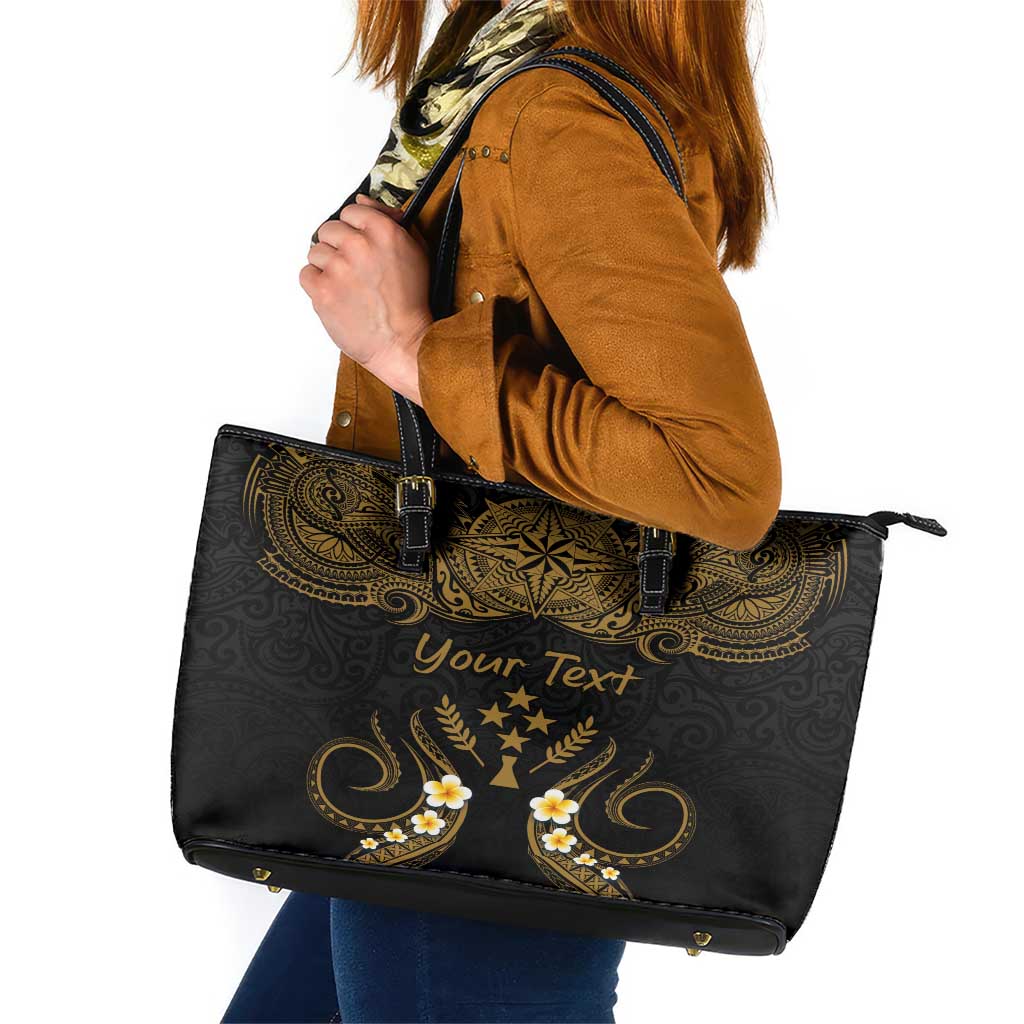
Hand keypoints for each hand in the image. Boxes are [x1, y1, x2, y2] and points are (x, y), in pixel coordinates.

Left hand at [301, 195, 431, 403]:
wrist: (403, 343)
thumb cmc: (411, 302)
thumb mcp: (416, 252)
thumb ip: (389, 220)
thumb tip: (362, 201)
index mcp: (383, 231)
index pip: (351, 212)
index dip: (355, 230)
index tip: (361, 246)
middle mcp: (358, 245)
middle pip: (329, 230)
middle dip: (339, 248)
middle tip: (354, 271)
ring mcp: (337, 268)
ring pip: (315, 252)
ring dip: (327, 267)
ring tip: (347, 287)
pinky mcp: (322, 291)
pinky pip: (306, 275)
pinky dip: (317, 285)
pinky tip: (337, 296)